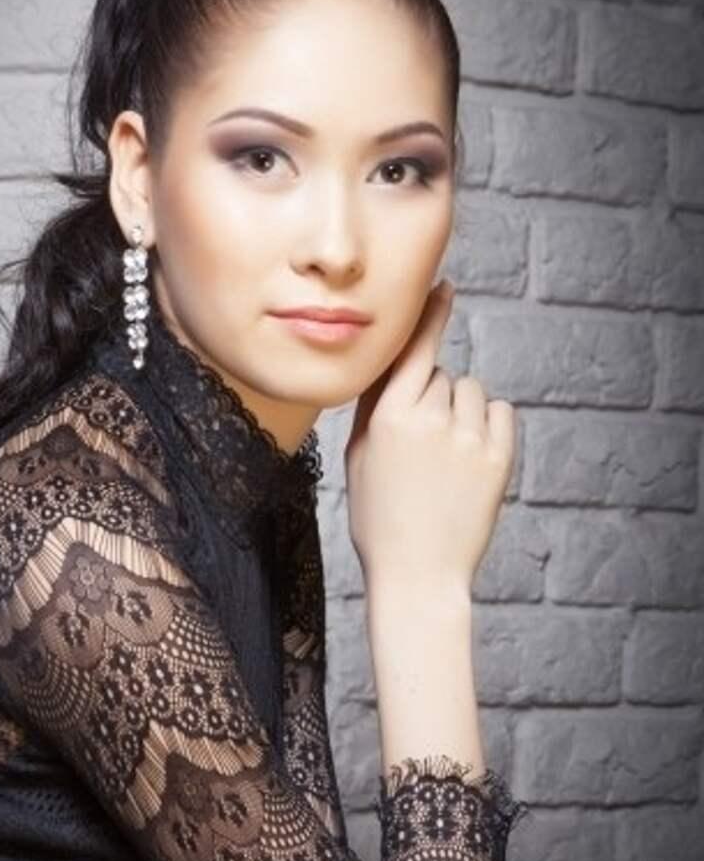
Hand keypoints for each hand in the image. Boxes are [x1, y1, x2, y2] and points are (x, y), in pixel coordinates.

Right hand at [344, 280, 516, 592]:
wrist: (417, 574)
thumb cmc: (378, 517)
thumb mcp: (360, 457)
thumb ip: (377, 405)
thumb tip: (395, 359)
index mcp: (389, 416)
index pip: (415, 348)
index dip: (430, 314)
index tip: (443, 286)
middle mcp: (431, 418)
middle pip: (443, 375)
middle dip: (435, 398)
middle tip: (420, 448)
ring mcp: (470, 437)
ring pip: (473, 393)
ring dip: (462, 412)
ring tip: (445, 460)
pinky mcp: (500, 457)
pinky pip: (500, 413)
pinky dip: (489, 427)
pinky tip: (470, 460)